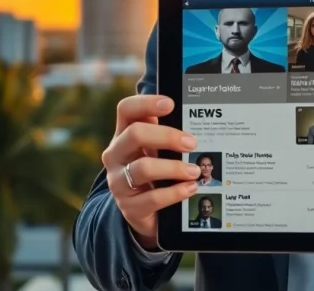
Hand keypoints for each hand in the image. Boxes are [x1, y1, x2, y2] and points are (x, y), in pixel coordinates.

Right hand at [101, 94, 200, 249]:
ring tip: (195, 171)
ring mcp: (119, 181)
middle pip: (135, 134)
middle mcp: (116, 155)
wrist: (143, 210)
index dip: (146, 103)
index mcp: (123, 134)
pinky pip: (152, 198)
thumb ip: (168, 132)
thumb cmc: (155, 169)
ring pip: (143, 168)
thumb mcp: (158, 149)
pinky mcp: (129, 207)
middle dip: (167, 136)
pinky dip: (176, 192)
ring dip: (174, 168)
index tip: (169, 104)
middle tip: (192, 143)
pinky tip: (191, 188)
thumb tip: (196, 116)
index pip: (126, 110)